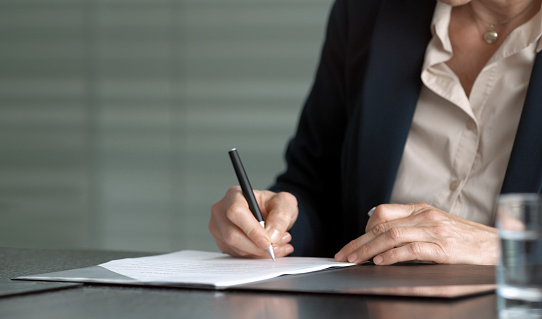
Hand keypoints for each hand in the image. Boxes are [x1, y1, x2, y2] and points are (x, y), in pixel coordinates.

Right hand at [209, 186, 297, 257]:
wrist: (270, 213)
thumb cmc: (273, 204)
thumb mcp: (285, 203)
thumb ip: (281, 216)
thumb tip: (272, 235)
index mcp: (235, 195)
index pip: (236, 212)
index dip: (251, 229)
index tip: (268, 241)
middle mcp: (221, 211)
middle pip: (232, 235)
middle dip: (258, 247)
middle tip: (278, 246)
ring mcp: (219, 228)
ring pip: (236, 248)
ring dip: (260, 252)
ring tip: (278, 245)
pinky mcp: (222, 243)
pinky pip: (238, 256)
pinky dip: (256, 256)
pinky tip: (267, 249)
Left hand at [334, 203, 498, 264]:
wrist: (497, 246)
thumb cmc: (465, 238)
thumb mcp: (435, 226)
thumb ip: (411, 228)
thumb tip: (383, 241)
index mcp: (421, 209)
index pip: (382, 212)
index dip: (363, 229)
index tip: (354, 244)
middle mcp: (425, 216)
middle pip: (382, 225)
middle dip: (359, 241)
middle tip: (344, 255)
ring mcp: (434, 230)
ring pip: (392, 235)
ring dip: (369, 249)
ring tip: (356, 260)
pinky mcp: (444, 247)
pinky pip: (412, 249)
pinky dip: (393, 255)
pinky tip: (381, 262)